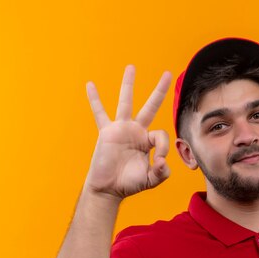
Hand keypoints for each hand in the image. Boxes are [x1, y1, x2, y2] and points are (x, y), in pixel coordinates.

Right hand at [84, 65, 171, 199]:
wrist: (109, 188)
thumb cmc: (129, 184)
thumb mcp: (151, 180)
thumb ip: (162, 173)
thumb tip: (162, 162)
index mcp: (149, 140)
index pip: (161, 134)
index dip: (163, 147)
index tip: (159, 161)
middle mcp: (136, 131)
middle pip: (150, 106)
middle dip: (160, 91)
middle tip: (169, 74)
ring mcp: (121, 129)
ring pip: (126, 102)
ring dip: (128, 84)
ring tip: (131, 67)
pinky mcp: (107, 132)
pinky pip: (99, 113)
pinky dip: (94, 99)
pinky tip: (90, 85)